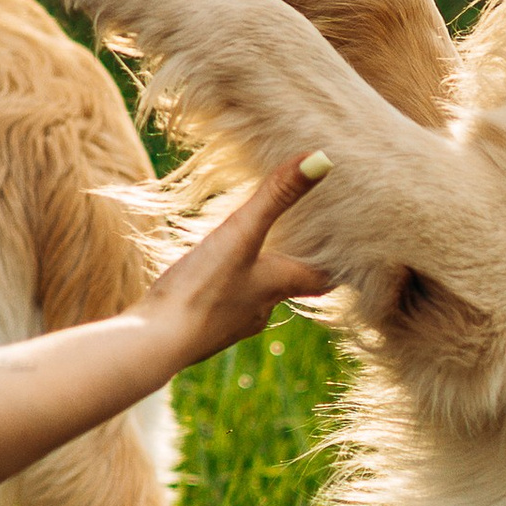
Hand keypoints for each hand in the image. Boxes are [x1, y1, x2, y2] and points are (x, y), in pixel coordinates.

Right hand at [142, 155, 334, 369]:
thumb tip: (322, 159)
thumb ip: (276, 196)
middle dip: (293, 265)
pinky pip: (219, 308)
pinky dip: (222, 293)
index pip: (323, 278)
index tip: (350, 250)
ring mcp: (230, 325)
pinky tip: (207, 283)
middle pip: (289, 287)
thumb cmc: (202, 289)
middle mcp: (260, 309)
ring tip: (251, 256)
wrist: (154, 345)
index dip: (338, 264)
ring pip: (253, 298)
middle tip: (299, 241)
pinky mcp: (199, 332)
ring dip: (255, 279)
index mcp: (278, 285)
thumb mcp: (240, 234)